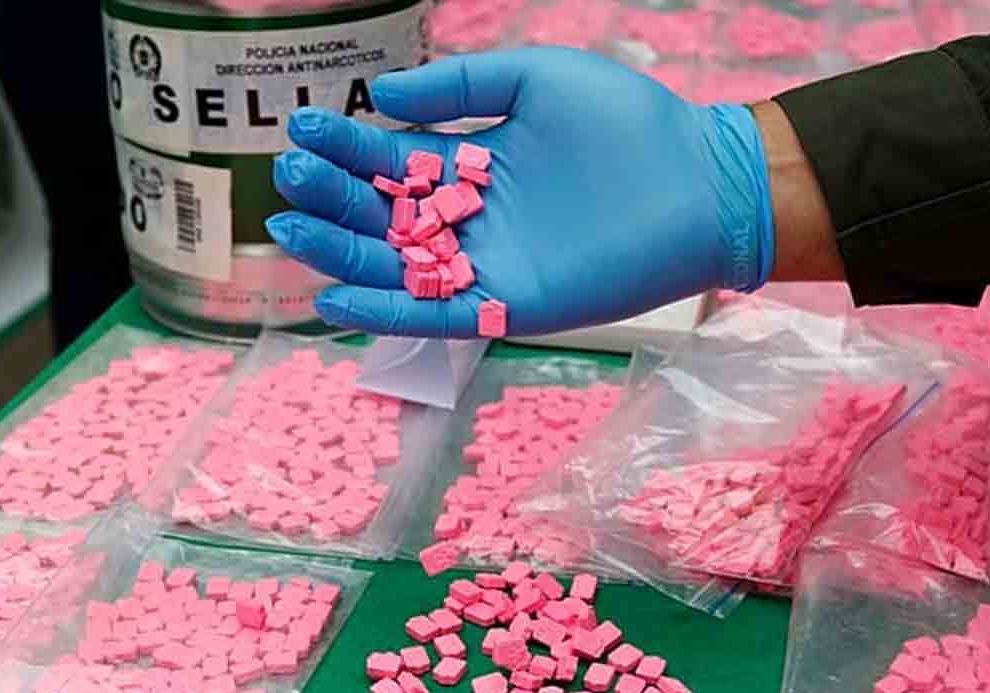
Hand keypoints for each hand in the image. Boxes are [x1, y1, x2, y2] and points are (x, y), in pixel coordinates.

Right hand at [267, 47, 774, 337]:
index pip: (394, 159)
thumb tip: (383, 95)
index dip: (347, 144)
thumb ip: (461, 89)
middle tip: (289, 175)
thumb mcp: (535, 80)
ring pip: (396, 266)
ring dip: (340, 252)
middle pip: (383, 214)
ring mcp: (487, 263)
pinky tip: (332, 297)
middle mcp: (473, 217)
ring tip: (289, 227)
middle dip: (332, 196)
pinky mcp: (507, 304)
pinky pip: (434, 315)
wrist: (700, 184)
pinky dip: (383, 310)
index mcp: (476, 163)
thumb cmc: (629, 124)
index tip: (301, 126)